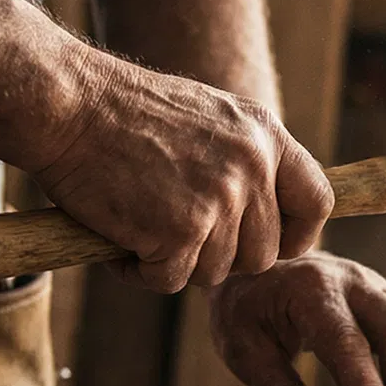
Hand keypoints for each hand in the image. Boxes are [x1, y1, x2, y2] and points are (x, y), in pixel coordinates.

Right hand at [27, 51, 332, 293]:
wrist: (68, 105)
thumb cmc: (123, 113)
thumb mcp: (208, 119)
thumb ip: (244, 160)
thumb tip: (266, 213)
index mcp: (264, 135)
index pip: (317, 202)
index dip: (298, 236)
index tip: (273, 247)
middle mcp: (252, 167)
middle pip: (263, 254)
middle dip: (220, 257)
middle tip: (174, 236)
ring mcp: (219, 200)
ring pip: (216, 272)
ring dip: (175, 263)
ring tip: (139, 224)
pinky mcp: (181, 231)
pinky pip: (171, 281)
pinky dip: (140, 271)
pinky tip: (119, 239)